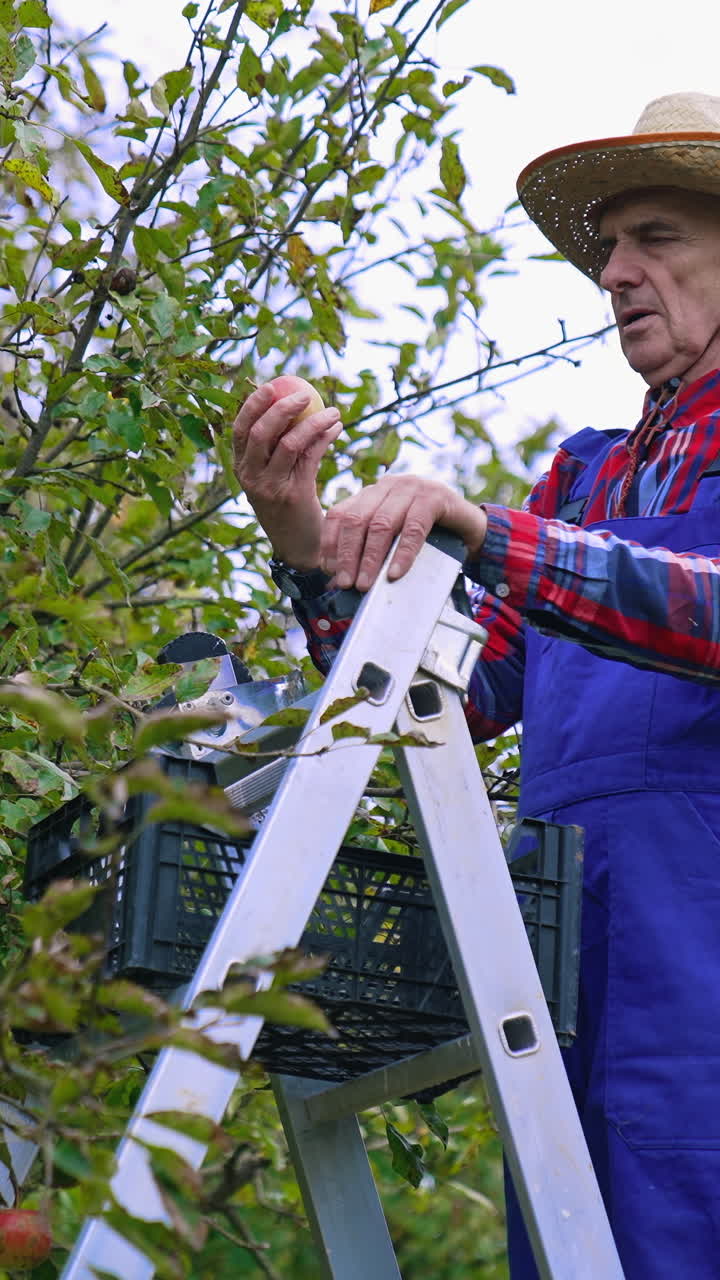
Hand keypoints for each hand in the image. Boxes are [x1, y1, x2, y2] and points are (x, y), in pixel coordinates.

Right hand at [232, 383, 341, 568]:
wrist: (298, 546)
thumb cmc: (288, 505)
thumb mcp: (273, 476)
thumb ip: (276, 448)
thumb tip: (293, 404)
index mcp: (241, 468)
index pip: (240, 429)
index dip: (253, 404)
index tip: (272, 386)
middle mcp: (250, 477)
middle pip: (261, 432)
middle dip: (283, 407)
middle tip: (305, 394)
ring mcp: (270, 487)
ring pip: (289, 443)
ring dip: (314, 422)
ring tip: (333, 412)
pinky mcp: (294, 495)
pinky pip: (311, 457)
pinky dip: (325, 438)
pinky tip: (336, 428)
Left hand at [319, 474, 486, 590]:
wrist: (472, 530)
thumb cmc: (428, 539)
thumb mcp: (393, 542)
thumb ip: (369, 552)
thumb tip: (337, 582)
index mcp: (373, 493)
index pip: (340, 513)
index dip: (331, 542)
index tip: (328, 570)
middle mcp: (389, 485)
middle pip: (357, 519)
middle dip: (348, 554)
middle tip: (346, 583)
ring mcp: (412, 488)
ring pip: (381, 524)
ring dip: (370, 558)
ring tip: (365, 584)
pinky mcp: (435, 497)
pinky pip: (413, 528)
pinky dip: (402, 554)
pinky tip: (395, 573)